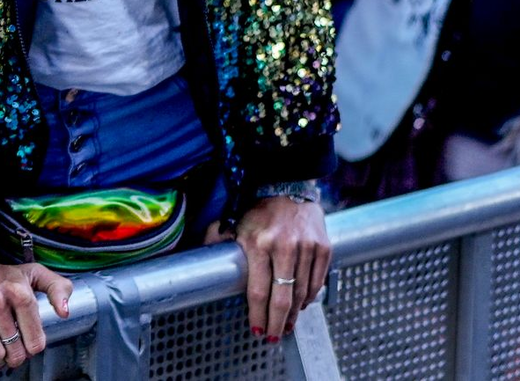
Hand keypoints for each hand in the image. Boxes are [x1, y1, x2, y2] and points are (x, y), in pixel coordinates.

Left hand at [231, 197, 330, 341]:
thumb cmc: (258, 208)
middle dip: (277, 323)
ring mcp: (306, 247)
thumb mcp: (234, 222)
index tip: (256, 329)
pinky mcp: (323, 247)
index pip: (258, 291)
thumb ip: (217, 240)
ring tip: (288, 323)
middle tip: (274, 336)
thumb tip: (197, 257)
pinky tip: (301, 303)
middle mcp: (283, 246)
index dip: (257, 315)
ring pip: (301, 293)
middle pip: (282, 298)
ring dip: (294, 313)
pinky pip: (317, 282)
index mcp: (258, 243)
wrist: (288, 184)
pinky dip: (309, 296)